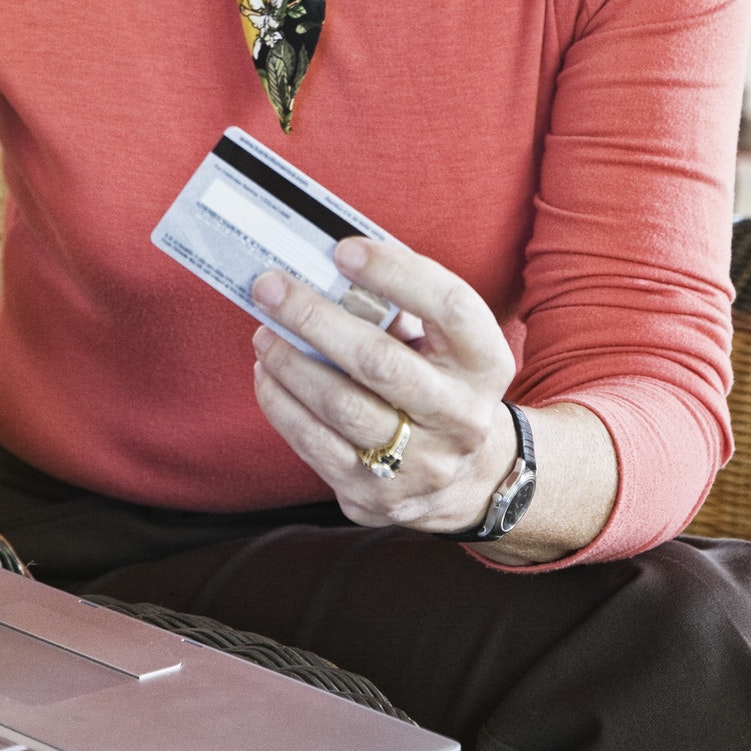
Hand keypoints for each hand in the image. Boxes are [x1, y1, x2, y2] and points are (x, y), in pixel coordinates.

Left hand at [250, 238, 519, 536]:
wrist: (469, 478)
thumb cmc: (440, 382)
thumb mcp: (445, 344)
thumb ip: (400, 307)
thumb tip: (325, 268)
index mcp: (485, 363)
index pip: (449, 306)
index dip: (395, 273)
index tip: (342, 251)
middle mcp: (462, 417)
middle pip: (379, 361)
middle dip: (314, 318)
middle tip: (270, 288)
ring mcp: (422, 465)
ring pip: (340, 407)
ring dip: (289, 364)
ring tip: (264, 334)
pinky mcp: (379, 498)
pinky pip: (315, 447)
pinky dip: (281, 405)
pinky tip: (268, 376)